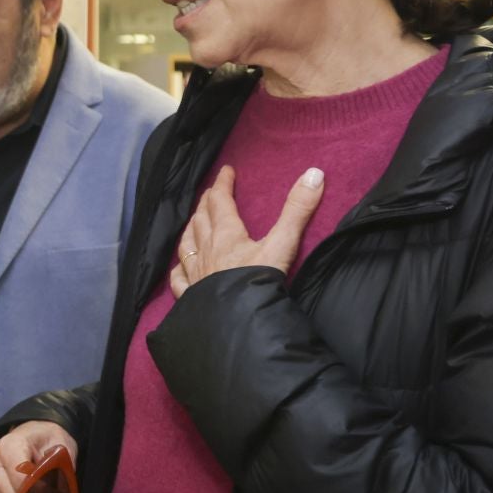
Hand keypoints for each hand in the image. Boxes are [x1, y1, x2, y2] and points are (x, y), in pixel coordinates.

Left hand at [170, 164, 324, 297]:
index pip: (220, 201)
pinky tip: (178, 269)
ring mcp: (195, 274)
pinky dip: (178, 269)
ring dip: (191, 229)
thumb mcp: (283, 244)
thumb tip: (314, 174)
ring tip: (194, 221)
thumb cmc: (259, 282)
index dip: (222, 184)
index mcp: (226, 235)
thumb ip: (298, 210)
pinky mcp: (191, 296)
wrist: (239, 321)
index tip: (226, 171)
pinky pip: (179, 279)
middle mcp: (206, 251)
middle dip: (206, 203)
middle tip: (210, 193)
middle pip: (201, 220)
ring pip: (187, 245)